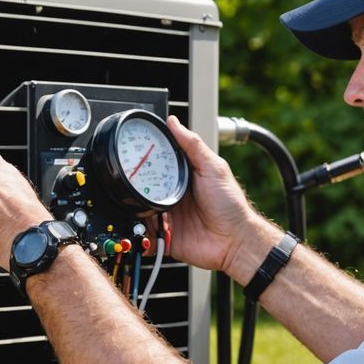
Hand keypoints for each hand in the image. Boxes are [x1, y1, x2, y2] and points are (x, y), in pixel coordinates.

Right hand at [147, 116, 273, 276]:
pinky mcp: (165, 238)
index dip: (144, 161)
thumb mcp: (213, 168)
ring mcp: (167, 218)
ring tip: (132, 207)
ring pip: (140, 212)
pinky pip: (145, 236)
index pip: (156, 166)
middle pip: (144, 189)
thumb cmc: (230, 205)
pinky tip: (138, 228)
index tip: (132, 156)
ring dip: (134, 211)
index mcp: (181, 178)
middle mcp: (171, 197)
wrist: (235, 241)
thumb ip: (193, 145)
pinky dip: (138, 235)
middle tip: (128, 185)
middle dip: (133, 188)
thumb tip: (174, 123)